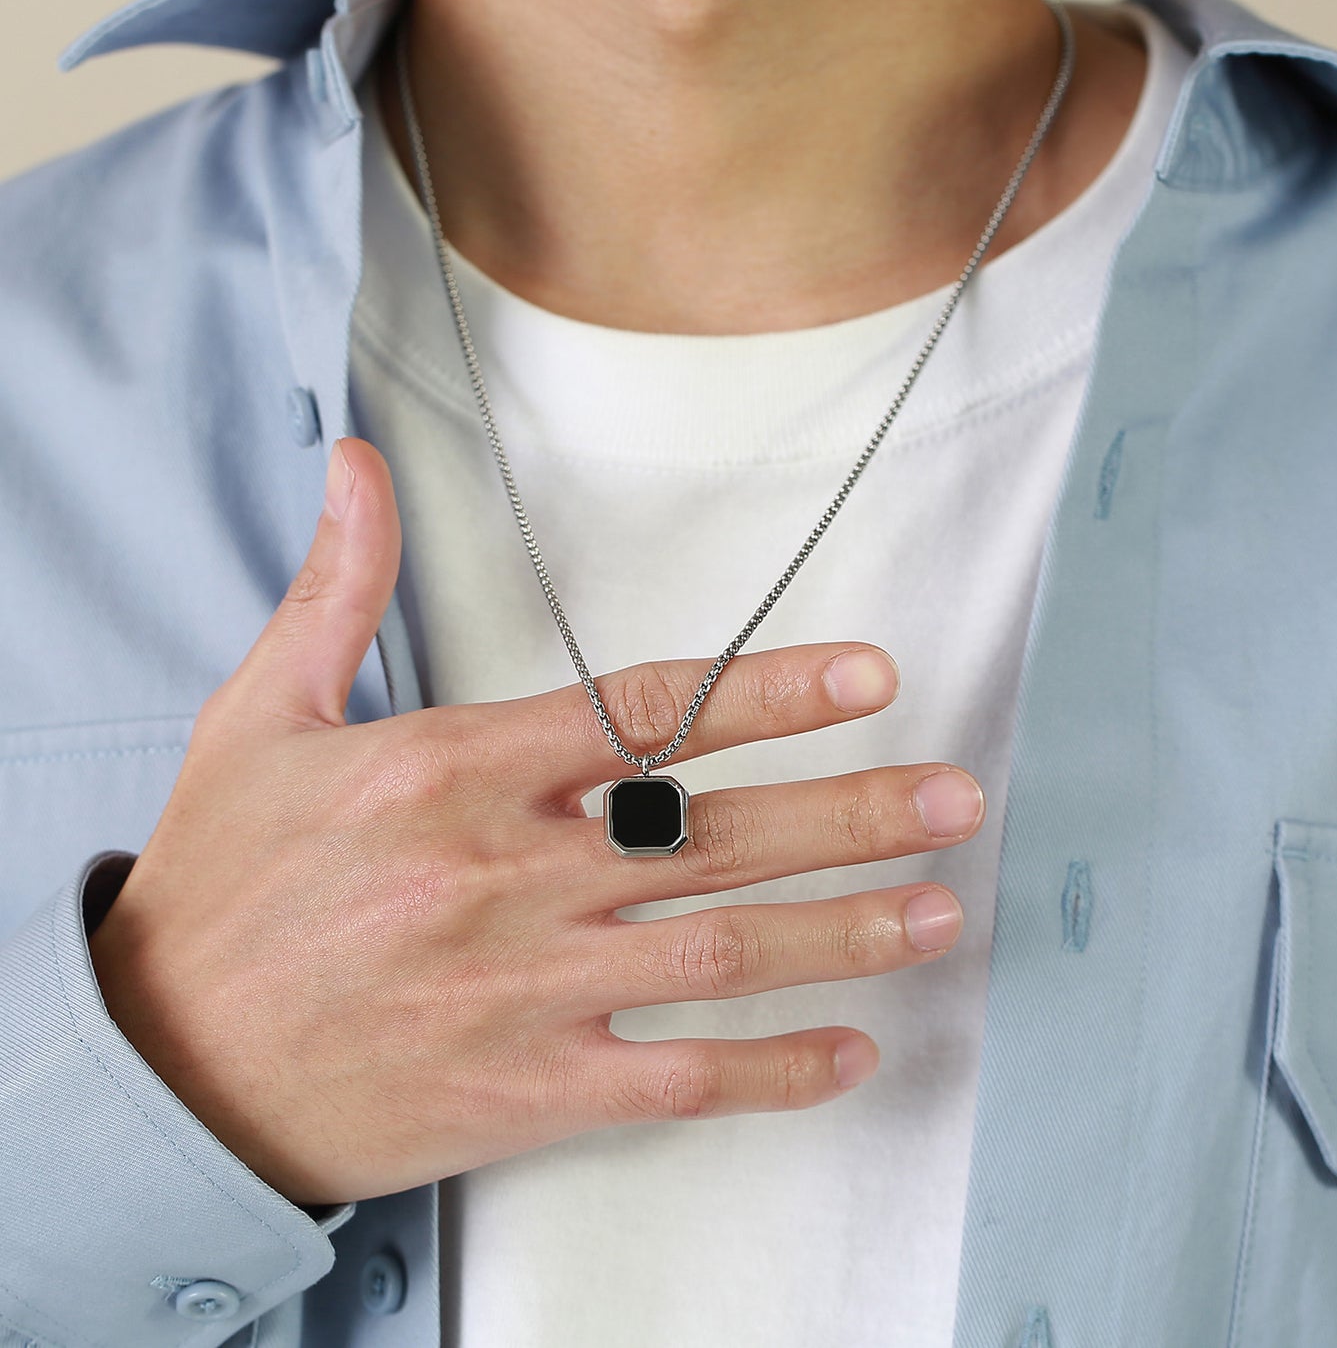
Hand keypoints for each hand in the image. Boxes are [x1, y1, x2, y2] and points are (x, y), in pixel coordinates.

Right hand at [88, 438, 985, 1208]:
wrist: (164, 1064)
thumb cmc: (221, 887)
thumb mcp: (261, 716)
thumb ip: (338, 589)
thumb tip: (357, 467)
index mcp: (455, 771)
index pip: (644, 713)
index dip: (768, 690)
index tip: (865, 675)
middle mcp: (507, 875)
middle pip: (714, 834)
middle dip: (848, 814)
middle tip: (952, 799)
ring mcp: (526, 989)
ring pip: (718, 953)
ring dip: (841, 932)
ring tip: (936, 910)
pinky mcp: (525, 1090)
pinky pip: (676, 1080)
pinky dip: (771, 1071)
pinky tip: (848, 1053)